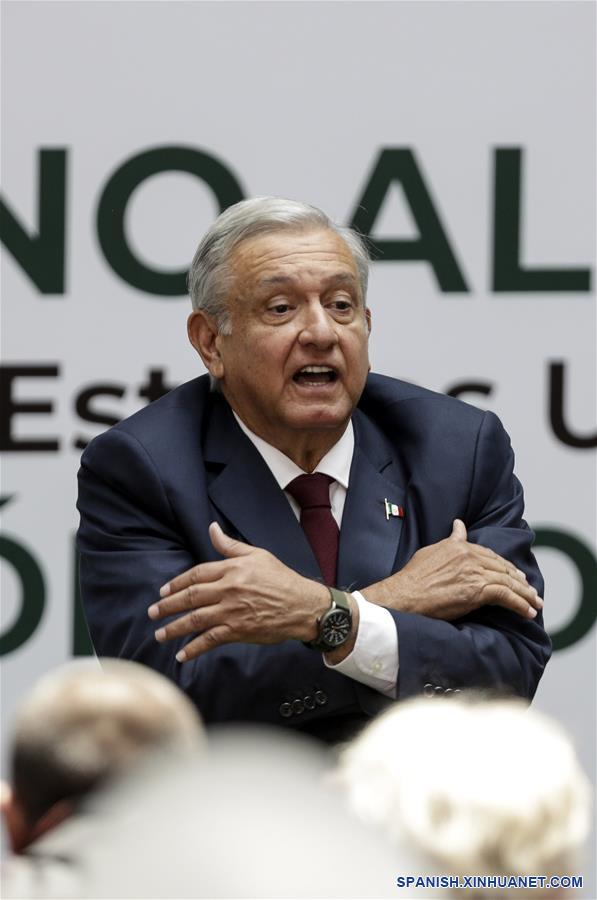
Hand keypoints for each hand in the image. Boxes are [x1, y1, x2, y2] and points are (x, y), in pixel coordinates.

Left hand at [147, 522, 329, 661]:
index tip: (164, 591)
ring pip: (195, 619)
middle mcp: (228, 589)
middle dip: (168, 606)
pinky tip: (182, 655)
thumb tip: (212, 528)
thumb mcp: (257, 555)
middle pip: (190, 597)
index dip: (177, 583)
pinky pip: (210, 640)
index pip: (196, 574)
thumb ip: (230, 545)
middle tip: (153, 612)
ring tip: (159, 634)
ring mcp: (232, 611)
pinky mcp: (238, 631)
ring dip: (174, 628)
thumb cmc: (281, 578)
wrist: (302, 605)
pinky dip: (193, 648)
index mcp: (232, 569)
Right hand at [362, 519, 542, 620]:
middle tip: (530, 590)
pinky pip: (506, 596)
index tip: (514, 573)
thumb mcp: (431, 551)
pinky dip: (520, 605)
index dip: (504, 566)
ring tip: (535, 603)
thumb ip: (451, 540)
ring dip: (525, 594)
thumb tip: (459, 526)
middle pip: (502, 567)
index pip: (489, 555)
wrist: (404, 595)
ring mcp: (474, 573)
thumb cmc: (413, 578)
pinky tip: (528, 612)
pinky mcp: (477, 591)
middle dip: (519, 580)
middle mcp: (470, 557)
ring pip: (508, 582)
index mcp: (460, 547)